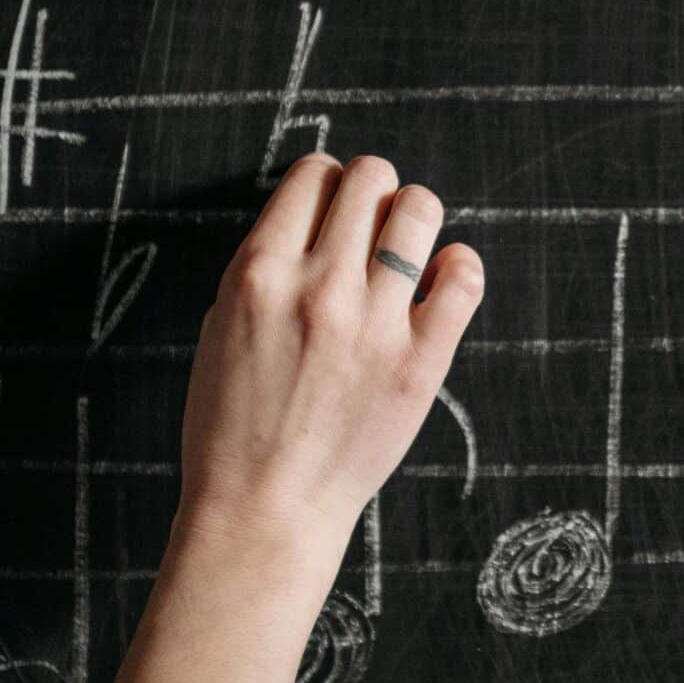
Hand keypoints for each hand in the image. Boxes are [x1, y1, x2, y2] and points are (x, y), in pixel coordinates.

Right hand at [174, 152, 484, 575]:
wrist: (265, 508)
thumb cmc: (232, 426)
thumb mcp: (220, 327)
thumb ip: (266, 269)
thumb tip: (314, 224)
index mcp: (259, 272)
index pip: (313, 174)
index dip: (325, 183)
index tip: (329, 207)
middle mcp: (320, 286)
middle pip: (370, 178)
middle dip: (371, 192)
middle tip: (367, 227)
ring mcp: (375, 323)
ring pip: (420, 210)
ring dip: (414, 217)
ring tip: (405, 249)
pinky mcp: (421, 361)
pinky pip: (463, 278)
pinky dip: (459, 265)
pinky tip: (442, 278)